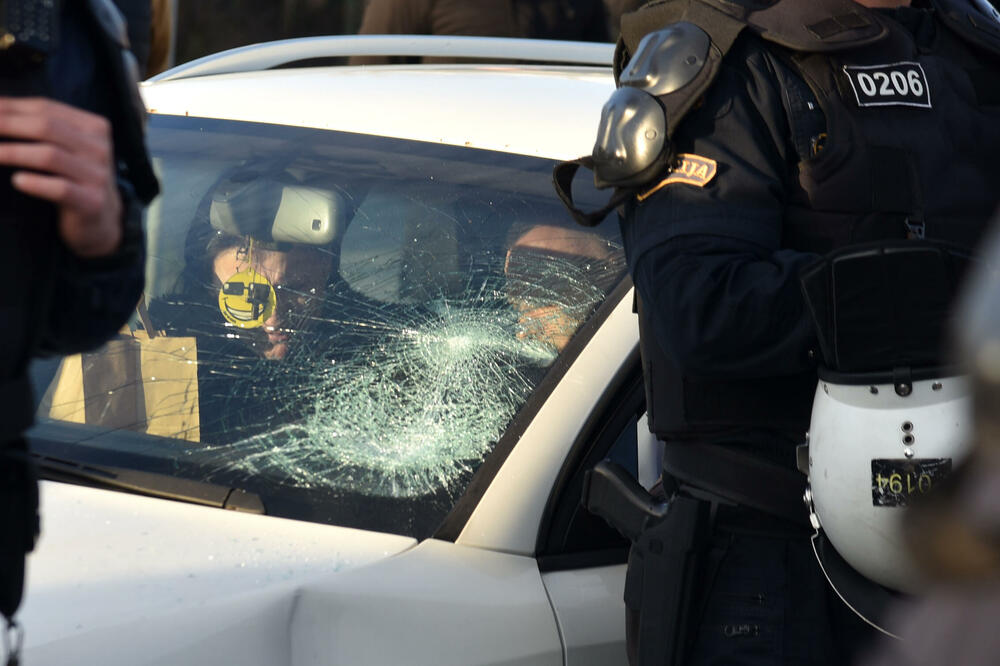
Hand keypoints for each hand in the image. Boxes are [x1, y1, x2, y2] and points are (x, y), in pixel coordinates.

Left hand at [0, 97, 121, 257]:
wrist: (102, 221)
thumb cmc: (74, 179)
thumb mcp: (67, 148)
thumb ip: (40, 127)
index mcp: (95, 127)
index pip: (45, 108)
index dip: (8, 107)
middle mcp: (100, 148)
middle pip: (46, 127)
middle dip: (5, 125)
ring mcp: (98, 176)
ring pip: (50, 156)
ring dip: (11, 153)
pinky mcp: (93, 202)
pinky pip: (60, 189)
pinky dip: (35, 183)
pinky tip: (16, 181)